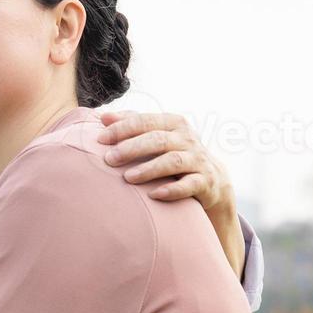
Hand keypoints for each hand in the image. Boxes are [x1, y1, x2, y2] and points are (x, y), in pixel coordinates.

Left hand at [97, 109, 234, 211]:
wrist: (212, 179)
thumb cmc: (174, 153)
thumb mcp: (158, 134)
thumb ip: (132, 123)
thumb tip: (103, 117)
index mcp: (174, 123)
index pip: (145, 121)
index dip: (122, 129)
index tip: (100, 140)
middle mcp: (187, 138)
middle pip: (157, 140)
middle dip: (132, 148)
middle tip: (109, 159)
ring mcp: (197, 160)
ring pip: (172, 162)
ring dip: (149, 169)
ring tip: (128, 178)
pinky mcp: (205, 181)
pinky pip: (189, 185)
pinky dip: (172, 190)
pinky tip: (154, 195)